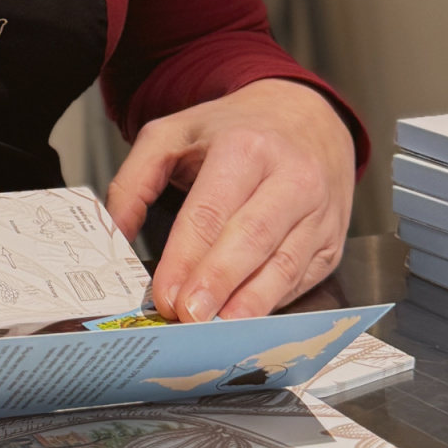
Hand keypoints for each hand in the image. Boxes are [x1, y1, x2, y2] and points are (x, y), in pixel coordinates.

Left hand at [106, 79, 355, 322]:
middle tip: (188, 317)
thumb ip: (135, 179)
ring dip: (250, 303)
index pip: (211, 210)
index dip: (187, 256)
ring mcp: (318, 212)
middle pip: (251, 239)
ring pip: (284, 264)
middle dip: (218, 283)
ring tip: (219, 331)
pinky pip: (303, 277)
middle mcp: (290, 178)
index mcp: (245, 147)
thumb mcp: (173, 133)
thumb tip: (115, 232)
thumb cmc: (233, 130)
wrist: (306, 116)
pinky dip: (276, 302)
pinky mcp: (332, 240)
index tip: (164, 294)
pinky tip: (249, 321)